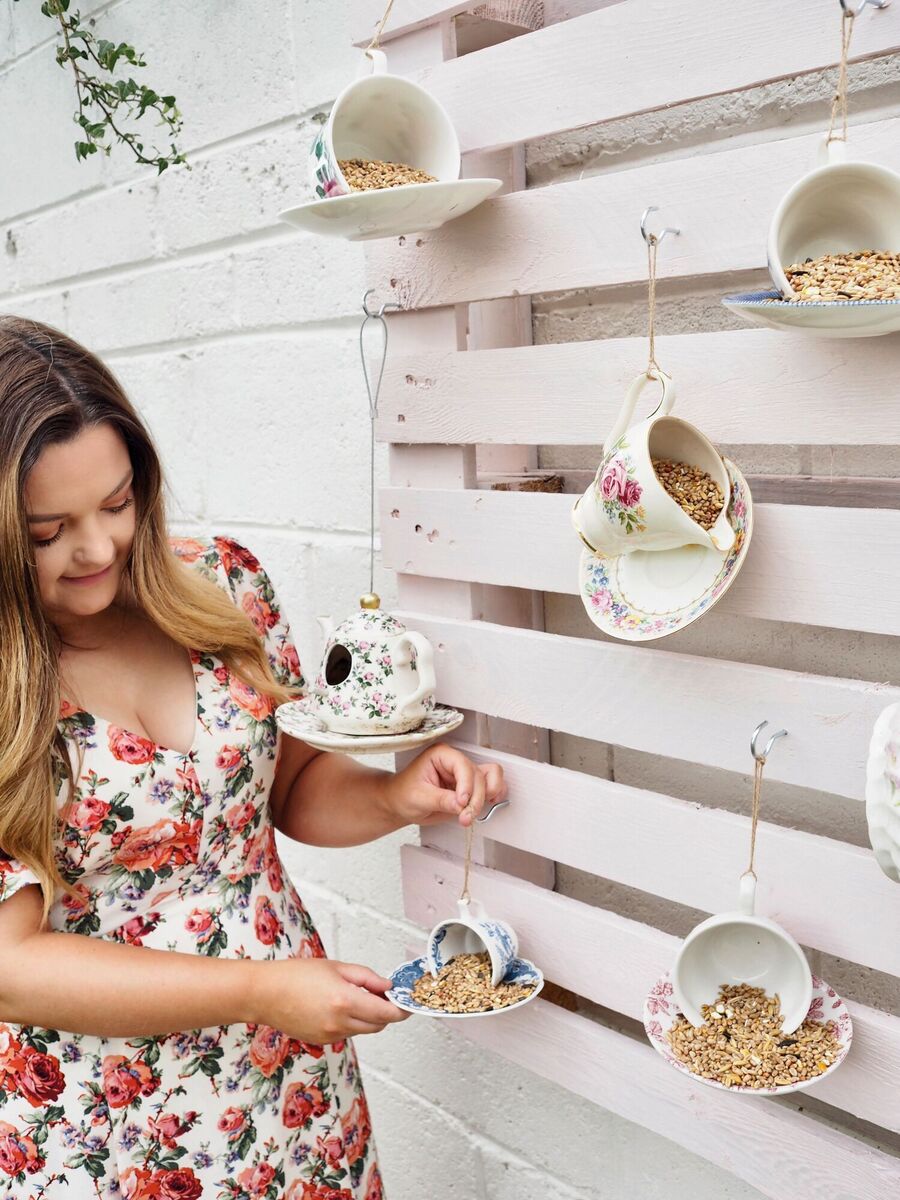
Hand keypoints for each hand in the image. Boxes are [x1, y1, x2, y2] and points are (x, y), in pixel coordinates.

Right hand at [248, 958, 409, 1042]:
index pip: (386, 1013)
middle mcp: (340, 1023)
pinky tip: (336, 1006)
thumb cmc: (295, 975)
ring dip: (367, 1017)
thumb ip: (366, 978)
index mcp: (345, 1001)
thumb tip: (387, 987)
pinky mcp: (321, 1042)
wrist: (265, 994)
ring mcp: (330, 1036)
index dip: (401, 1009)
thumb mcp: (336, 967)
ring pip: (363, 1030)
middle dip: (385, 1011)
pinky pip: (347, 1033)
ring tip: (355, 996)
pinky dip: (351, 1022)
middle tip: (381, 993)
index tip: (408, 1003)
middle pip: (378, 1025)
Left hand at [382, 743, 507, 827]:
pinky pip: (490, 786)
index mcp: (441, 756)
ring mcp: (464, 775)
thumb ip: (441, 800)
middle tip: (465, 816)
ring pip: (490, 777)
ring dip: (486, 796)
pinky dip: (494, 795)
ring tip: (474, 812)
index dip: (466, 785)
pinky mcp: (470, 788)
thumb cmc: (404, 794)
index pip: (462, 765)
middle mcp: (455, 762)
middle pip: (478, 775)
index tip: (462, 802)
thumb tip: (461, 805)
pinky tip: (489, 804)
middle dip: (475, 798)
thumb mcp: (419, 798)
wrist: (400, 804)